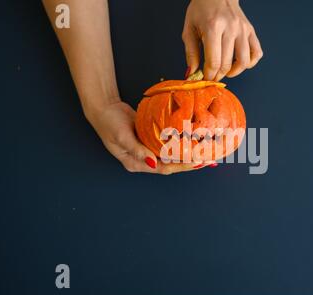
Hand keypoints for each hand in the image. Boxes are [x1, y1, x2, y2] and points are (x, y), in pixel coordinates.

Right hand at [85, 101, 200, 174]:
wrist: (104, 108)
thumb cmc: (109, 123)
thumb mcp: (121, 137)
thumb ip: (138, 151)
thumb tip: (154, 163)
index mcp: (136, 164)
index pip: (163, 168)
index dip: (180, 166)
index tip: (196, 162)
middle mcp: (145, 160)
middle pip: (171, 165)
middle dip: (189, 163)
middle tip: (207, 160)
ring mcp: (148, 150)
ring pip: (172, 155)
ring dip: (188, 155)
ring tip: (206, 154)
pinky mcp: (152, 140)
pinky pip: (169, 144)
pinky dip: (181, 144)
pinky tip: (194, 142)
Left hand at [182, 0, 262, 80]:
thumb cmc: (201, 10)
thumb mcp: (189, 30)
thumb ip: (190, 53)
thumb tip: (192, 73)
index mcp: (213, 27)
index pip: (214, 61)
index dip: (209, 75)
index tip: (205, 78)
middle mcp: (231, 28)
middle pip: (227, 64)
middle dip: (219, 75)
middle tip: (213, 76)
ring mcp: (243, 30)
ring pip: (244, 62)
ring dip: (234, 72)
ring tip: (226, 71)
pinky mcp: (251, 30)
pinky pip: (257, 53)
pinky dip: (250, 63)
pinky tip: (239, 62)